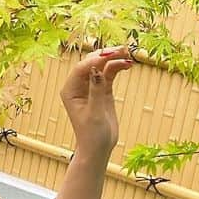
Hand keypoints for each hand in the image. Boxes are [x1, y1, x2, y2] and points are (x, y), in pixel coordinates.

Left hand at [59, 44, 133, 160]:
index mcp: (70, 90)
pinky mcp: (103, 89)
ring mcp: (92, 86)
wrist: (98, 149)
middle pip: (92, 62)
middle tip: (122, 49)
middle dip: (106, 55)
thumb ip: (96, 90)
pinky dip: (118, 67)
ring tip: (128, 55)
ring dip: (114, 59)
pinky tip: (128, 64)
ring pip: (102, 66)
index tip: (110, 56)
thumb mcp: (94, 113)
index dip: (95, 60)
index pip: (81, 68)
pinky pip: (110, 73)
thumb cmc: (92, 135)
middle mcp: (78, 85)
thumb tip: (97, 69)